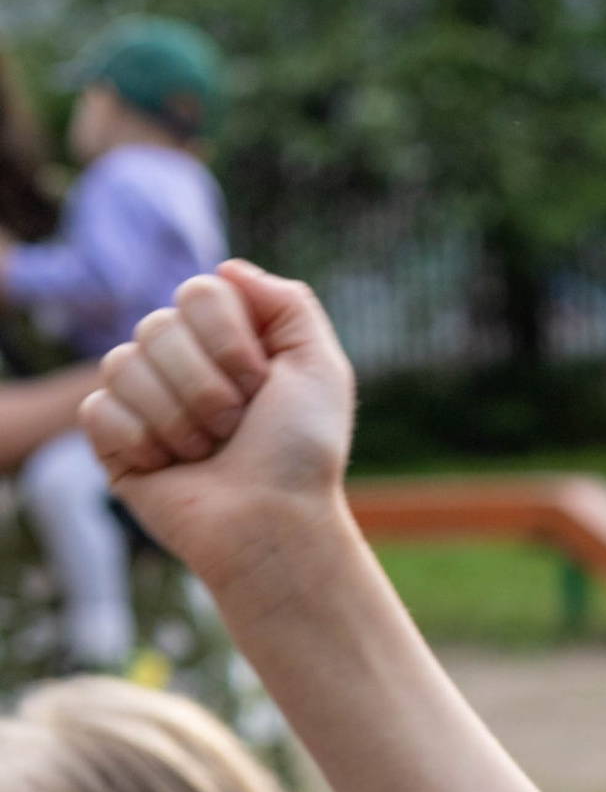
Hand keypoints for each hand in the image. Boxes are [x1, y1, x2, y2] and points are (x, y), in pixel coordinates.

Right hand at [82, 261, 356, 610]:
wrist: (274, 523)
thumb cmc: (301, 452)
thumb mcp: (319, 368)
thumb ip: (288, 303)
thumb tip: (227, 268)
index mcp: (225, 337)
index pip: (199, 292)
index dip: (230, 341)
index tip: (262, 384)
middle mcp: (180, 359)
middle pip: (157, 326)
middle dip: (207, 386)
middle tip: (236, 427)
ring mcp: (142, 397)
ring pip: (122, 365)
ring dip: (179, 418)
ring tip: (208, 452)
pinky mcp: (112, 438)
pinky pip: (99, 408)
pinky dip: (141, 440)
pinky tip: (171, 467)